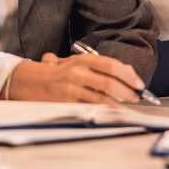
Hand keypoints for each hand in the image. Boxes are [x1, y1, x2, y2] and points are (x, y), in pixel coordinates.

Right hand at [7, 53, 145, 103]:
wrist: (29, 81)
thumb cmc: (57, 72)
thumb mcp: (78, 63)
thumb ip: (100, 66)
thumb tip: (126, 72)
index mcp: (82, 60)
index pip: (112, 65)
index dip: (128, 75)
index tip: (138, 83)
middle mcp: (78, 72)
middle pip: (110, 83)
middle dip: (127, 91)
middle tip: (136, 96)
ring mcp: (72, 88)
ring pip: (102, 97)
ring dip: (118, 102)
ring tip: (126, 103)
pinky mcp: (66, 102)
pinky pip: (90, 106)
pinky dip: (104, 108)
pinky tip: (111, 109)